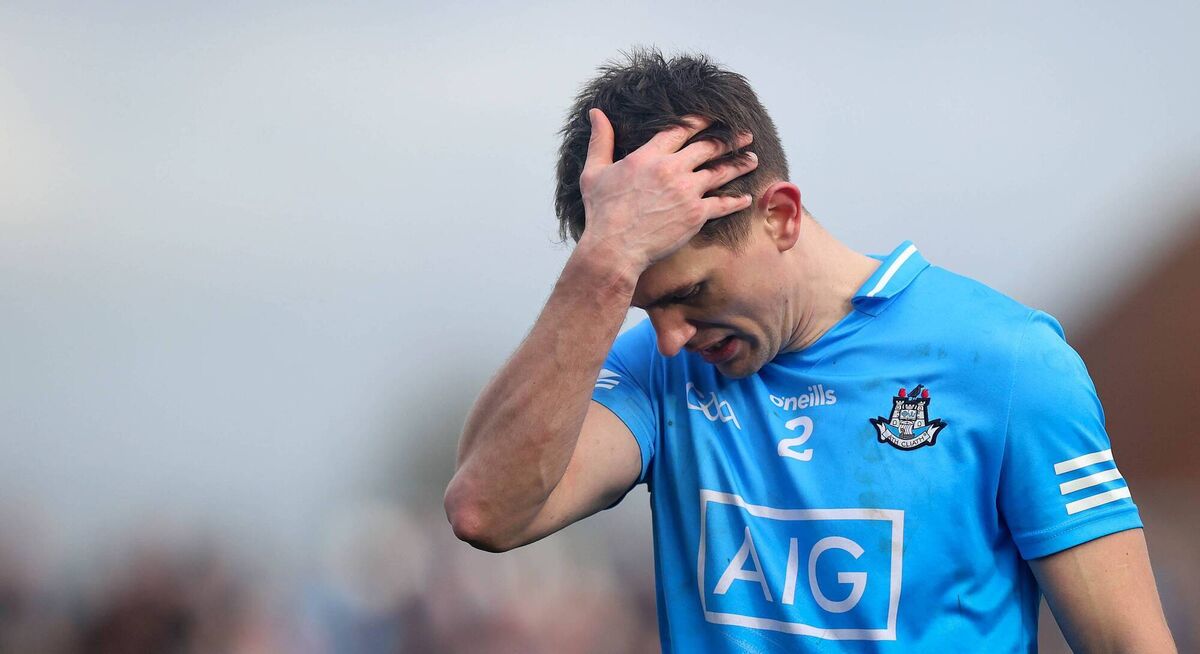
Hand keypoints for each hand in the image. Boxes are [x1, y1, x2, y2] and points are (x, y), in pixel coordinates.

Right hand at [576, 108, 756, 272]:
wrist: (615, 247)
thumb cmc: (602, 212)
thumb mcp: (594, 171)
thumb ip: (600, 140)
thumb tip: (595, 113)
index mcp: (649, 156)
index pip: (680, 130)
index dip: (699, 121)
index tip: (713, 118)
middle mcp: (672, 169)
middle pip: (707, 147)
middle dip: (728, 139)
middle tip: (744, 135)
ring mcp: (686, 191)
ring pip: (720, 172)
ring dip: (739, 164)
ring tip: (752, 158)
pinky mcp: (696, 214)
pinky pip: (722, 204)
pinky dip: (736, 201)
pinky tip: (745, 198)